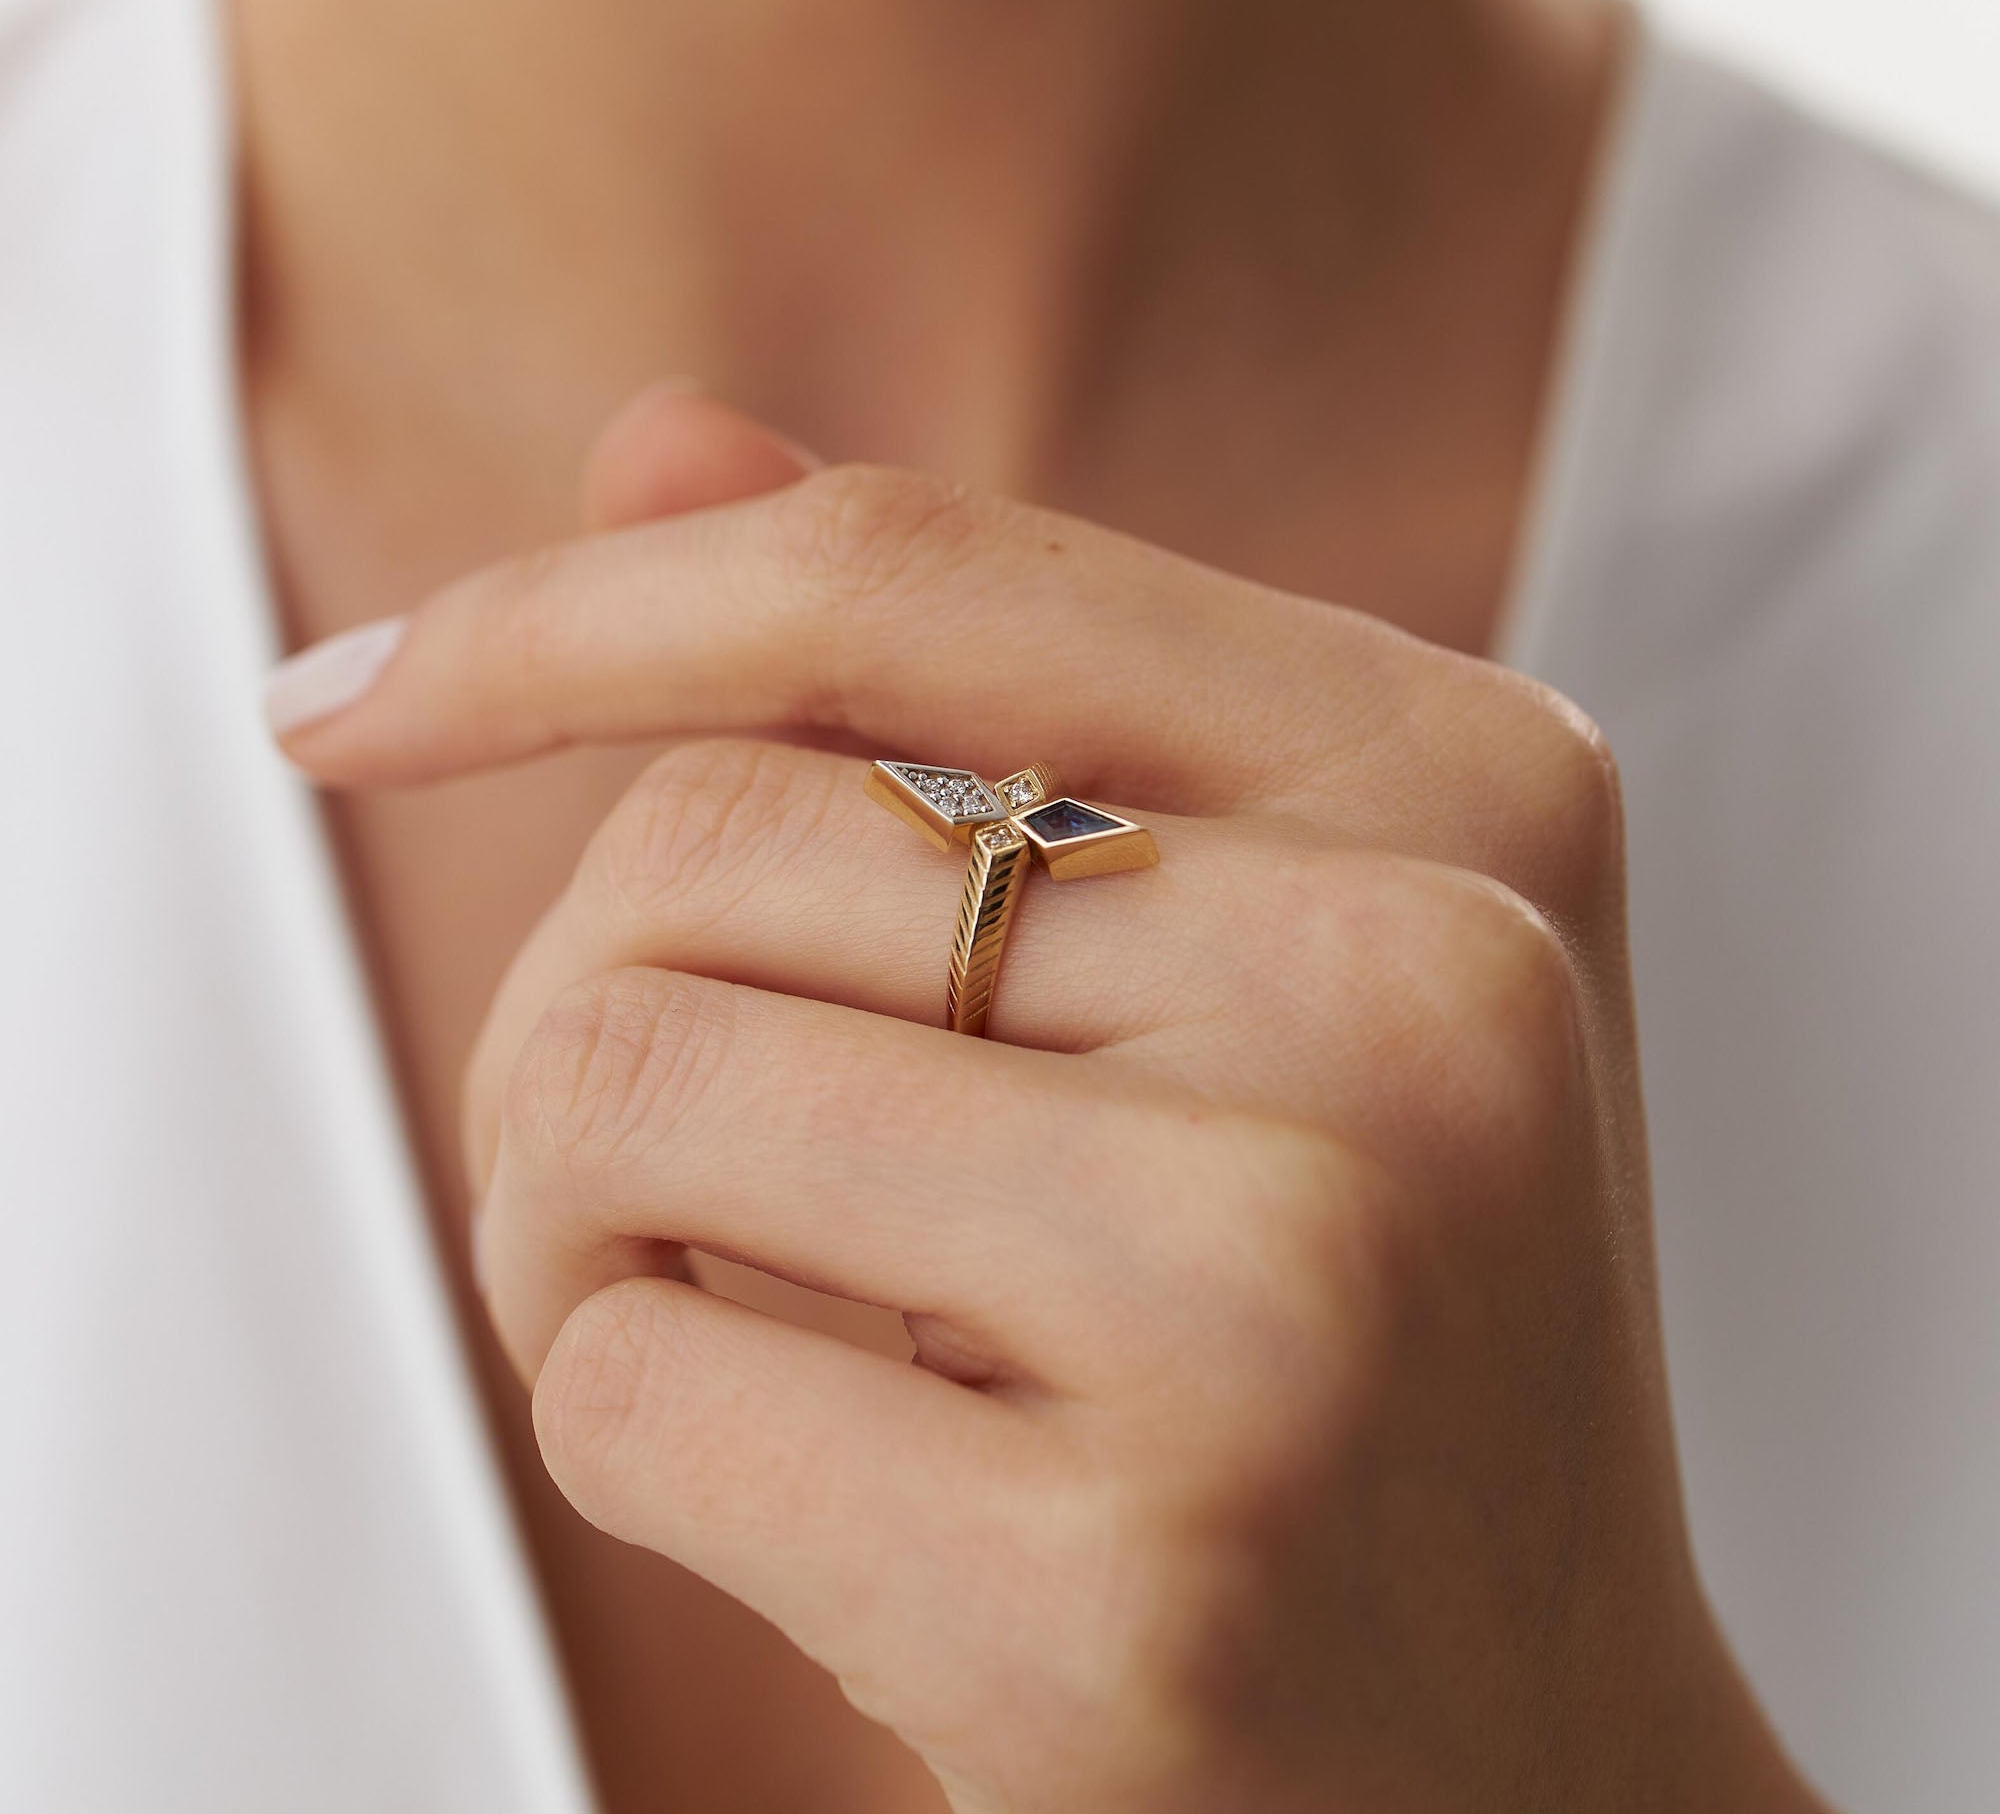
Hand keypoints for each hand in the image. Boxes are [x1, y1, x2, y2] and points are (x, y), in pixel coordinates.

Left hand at [277, 394, 1820, 1813]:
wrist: (1532, 1763)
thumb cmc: (1361, 1331)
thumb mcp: (1252, 958)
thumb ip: (965, 689)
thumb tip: (656, 447)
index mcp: (1471, 794)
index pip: (906, 570)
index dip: (571, 605)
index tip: (349, 702)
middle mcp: (1420, 999)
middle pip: (716, 831)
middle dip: (594, 995)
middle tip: (671, 1164)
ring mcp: (1286, 1287)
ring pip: (618, 1071)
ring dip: (568, 1201)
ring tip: (732, 1301)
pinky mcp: (1125, 1587)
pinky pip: (623, 1377)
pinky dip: (624, 1407)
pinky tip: (817, 1486)